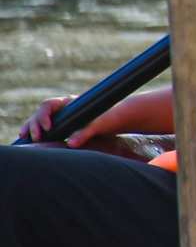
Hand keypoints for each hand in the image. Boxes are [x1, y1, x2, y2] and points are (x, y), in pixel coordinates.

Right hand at [19, 92, 142, 145]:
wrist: (120, 117)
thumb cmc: (111, 117)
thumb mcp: (100, 124)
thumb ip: (86, 133)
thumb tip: (71, 143)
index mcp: (70, 102)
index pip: (49, 105)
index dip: (43, 116)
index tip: (47, 128)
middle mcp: (64, 108)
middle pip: (42, 112)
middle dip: (34, 123)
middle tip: (35, 137)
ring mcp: (63, 116)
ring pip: (42, 120)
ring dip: (32, 127)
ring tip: (24, 136)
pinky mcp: (65, 125)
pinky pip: (47, 128)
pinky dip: (38, 132)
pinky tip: (31, 140)